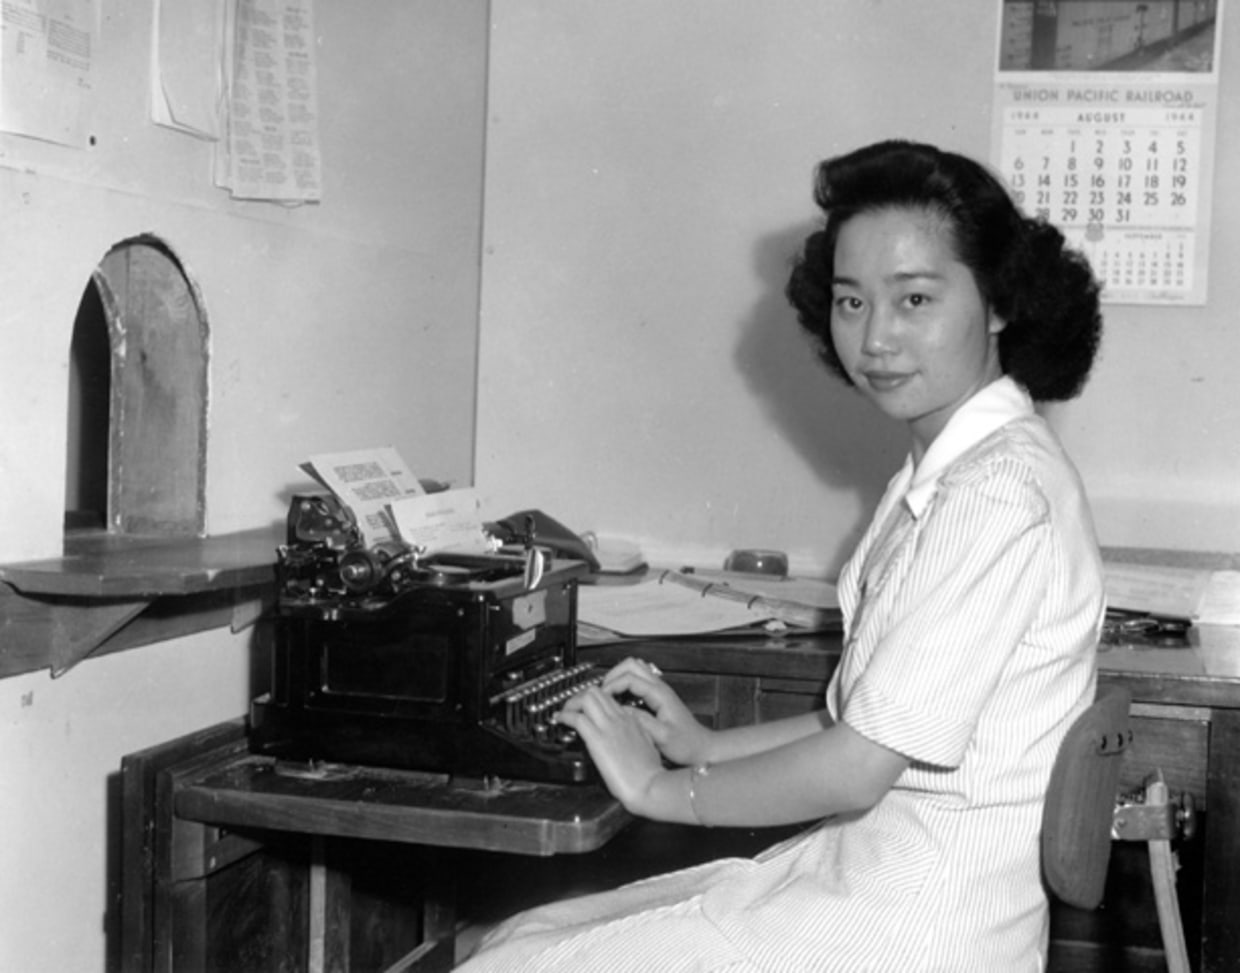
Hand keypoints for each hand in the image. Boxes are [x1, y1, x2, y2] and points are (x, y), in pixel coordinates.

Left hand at [555, 685, 665, 811]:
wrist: (650, 785)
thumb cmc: (650, 772)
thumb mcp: (649, 746)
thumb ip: (639, 736)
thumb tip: (631, 736)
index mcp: (632, 721)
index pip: (609, 698)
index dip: (594, 701)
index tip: (586, 709)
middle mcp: (620, 719)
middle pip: (596, 692)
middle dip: (579, 697)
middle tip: (571, 708)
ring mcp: (609, 728)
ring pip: (586, 698)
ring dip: (571, 703)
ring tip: (564, 713)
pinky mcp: (598, 740)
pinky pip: (578, 719)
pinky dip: (565, 716)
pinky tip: (560, 721)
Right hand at [596, 657, 713, 766]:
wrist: (701, 747)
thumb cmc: (686, 744)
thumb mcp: (662, 737)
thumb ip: (642, 722)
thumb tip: (621, 711)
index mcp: (660, 694)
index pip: (629, 678)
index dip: (612, 685)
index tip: (602, 698)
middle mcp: (660, 687)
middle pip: (631, 664)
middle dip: (613, 674)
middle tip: (602, 691)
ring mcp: (660, 690)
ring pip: (635, 669)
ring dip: (619, 676)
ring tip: (608, 693)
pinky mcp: (658, 697)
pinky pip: (638, 680)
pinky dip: (625, 683)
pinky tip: (620, 699)